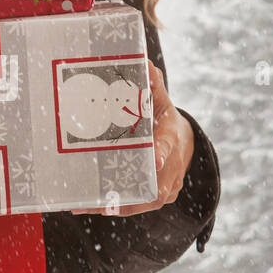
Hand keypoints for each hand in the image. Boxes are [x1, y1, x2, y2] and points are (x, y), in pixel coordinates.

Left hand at [72, 61, 193, 216]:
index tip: (156, 159)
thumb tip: (144, 65)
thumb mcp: (161, 102)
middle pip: (157, 187)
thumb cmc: (165, 120)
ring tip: (88, 205)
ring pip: (145, 202)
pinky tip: (89, 206)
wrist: (185, 142)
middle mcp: (172, 167)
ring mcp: (167, 186)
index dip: (163, 153)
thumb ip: (153, 86)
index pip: (169, 146)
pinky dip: (114, 207)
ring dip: (116, 206)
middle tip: (105, 198)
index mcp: (173, 139)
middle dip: (131, 195)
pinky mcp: (157, 197)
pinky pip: (137, 206)